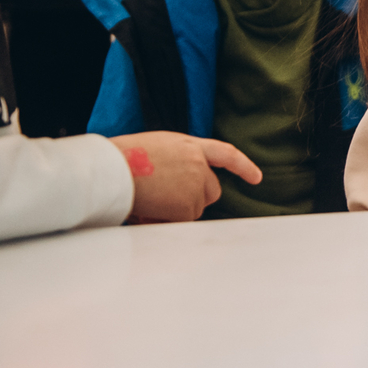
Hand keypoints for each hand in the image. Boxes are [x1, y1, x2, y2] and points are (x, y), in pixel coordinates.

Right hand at [110, 132, 261, 223]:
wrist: (111, 169)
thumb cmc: (122, 159)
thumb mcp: (157, 148)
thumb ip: (177, 160)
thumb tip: (179, 181)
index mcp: (189, 145)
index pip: (225, 154)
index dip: (243, 166)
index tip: (257, 178)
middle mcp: (198, 163)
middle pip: (212, 190)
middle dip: (195, 199)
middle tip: (165, 199)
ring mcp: (195, 184)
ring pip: (194, 209)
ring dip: (174, 211)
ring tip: (147, 199)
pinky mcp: (188, 206)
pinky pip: (181, 222)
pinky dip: (164, 222)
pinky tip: (146, 210)